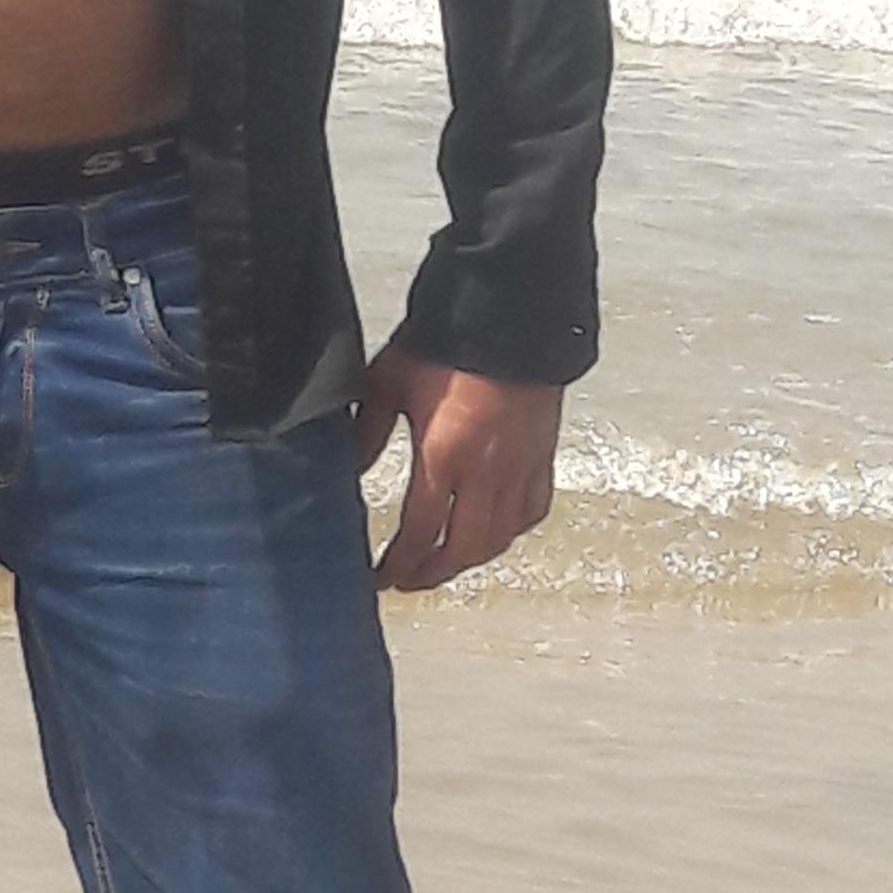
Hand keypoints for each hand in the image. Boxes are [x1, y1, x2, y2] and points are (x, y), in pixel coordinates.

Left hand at [355, 347, 563, 591]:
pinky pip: (530, 511)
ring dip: (469, 559)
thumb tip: (350, 470)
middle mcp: (486, 471)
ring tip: (445, 563)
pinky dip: (510, 532)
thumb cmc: (447, 340)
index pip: (419, 533)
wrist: (508, 311)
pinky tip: (494, 531)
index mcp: (444, 456)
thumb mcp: (388, 382)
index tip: (381, 579)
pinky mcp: (543, 454)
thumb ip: (366, 432)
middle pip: (462, 550)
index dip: (398, 566)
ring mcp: (520, 466)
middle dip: (432, 574)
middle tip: (409, 581)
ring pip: (499, 538)